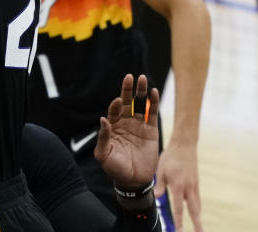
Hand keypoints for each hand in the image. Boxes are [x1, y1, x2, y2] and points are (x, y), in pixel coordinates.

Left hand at [94, 74, 159, 189]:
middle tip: (130, 76)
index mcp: (113, 126)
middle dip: (127, 90)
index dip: (115, 104)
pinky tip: (153, 92)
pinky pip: (152, 114)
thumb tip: (103, 119)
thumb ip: (103, 137)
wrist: (133, 180)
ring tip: (142, 79)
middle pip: (126, 102)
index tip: (117, 101)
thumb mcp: (104, 154)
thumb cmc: (115, 167)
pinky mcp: (151, 131)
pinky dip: (153, 103)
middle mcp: (125, 122)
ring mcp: (138, 125)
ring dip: (141, 92)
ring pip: (140, 105)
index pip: (114, 110)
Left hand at [157, 141, 202, 230]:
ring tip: (199, 228)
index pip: (178, 208)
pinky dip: (197, 208)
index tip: (179, 231)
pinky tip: (196, 213)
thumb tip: (157, 198)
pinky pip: (197, 199)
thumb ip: (160, 185)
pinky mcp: (196, 183)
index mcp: (178, 186)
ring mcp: (194, 186)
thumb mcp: (161, 170)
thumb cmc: (170, 157)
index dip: (179, 221)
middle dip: (197, 224)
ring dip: (198, 217)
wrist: (184, 145)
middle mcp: (189, 188)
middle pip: (194, 210)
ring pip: (197, 205)